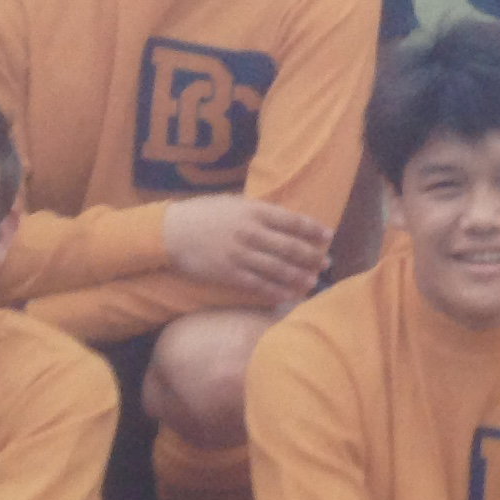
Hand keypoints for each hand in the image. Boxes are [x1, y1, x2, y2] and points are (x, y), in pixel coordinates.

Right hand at [161, 196, 331, 303]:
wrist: (170, 232)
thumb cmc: (203, 214)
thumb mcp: (233, 203)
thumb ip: (258, 212)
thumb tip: (283, 220)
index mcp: (254, 211)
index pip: (292, 221)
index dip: (313, 229)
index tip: (328, 236)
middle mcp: (251, 232)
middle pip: (289, 247)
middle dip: (311, 256)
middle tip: (327, 263)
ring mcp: (240, 255)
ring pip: (277, 269)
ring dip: (298, 277)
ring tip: (313, 283)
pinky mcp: (228, 275)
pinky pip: (258, 286)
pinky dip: (275, 292)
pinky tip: (287, 296)